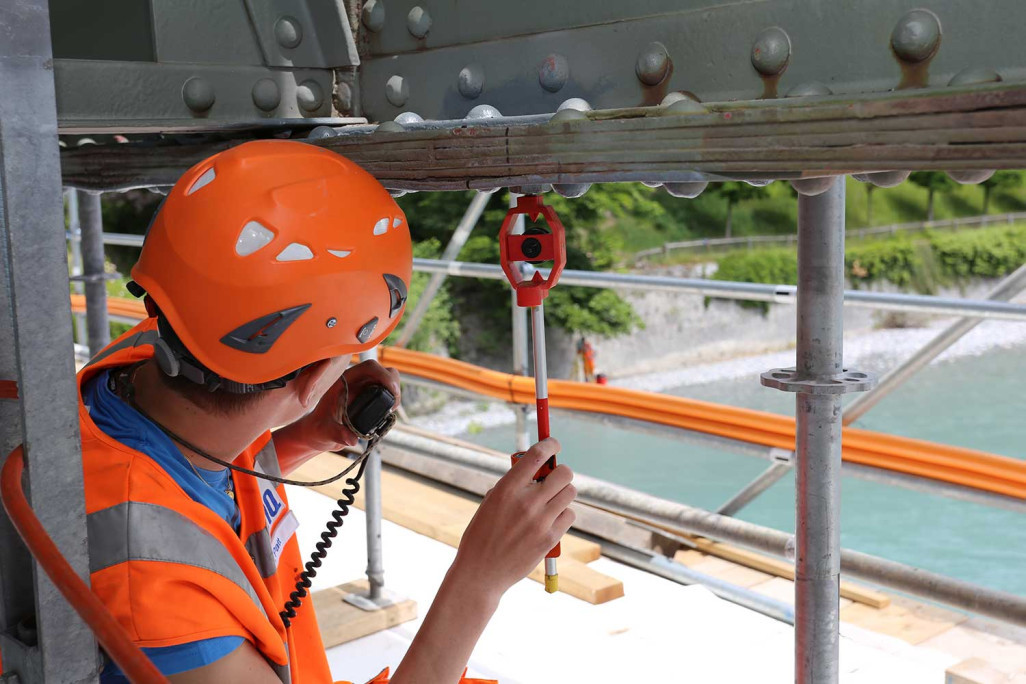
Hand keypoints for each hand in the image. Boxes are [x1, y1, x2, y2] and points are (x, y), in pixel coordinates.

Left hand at [295, 359, 400, 452]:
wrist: (320, 433)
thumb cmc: (319, 429)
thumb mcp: (325, 432)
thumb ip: (337, 434)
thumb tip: (352, 439)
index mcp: (345, 381)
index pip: (369, 367)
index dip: (383, 375)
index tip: (392, 391)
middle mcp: (357, 382)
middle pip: (383, 371)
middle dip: (393, 384)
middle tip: (394, 405)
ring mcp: (365, 389)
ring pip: (388, 382)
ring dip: (394, 394)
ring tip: (391, 410)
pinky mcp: (371, 399)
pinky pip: (387, 395)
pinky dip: (391, 402)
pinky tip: (387, 414)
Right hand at [450, 438, 575, 601]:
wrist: (480, 574)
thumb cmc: (481, 536)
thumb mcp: (490, 504)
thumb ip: (511, 486)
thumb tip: (536, 472)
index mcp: (507, 489)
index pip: (537, 455)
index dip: (550, 444)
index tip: (554, 443)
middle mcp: (527, 502)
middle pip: (564, 472)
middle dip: (561, 471)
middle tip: (553, 478)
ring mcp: (541, 521)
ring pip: (570, 492)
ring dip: (563, 492)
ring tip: (550, 501)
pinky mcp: (550, 538)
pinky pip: (569, 515)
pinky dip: (563, 514)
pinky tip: (550, 520)